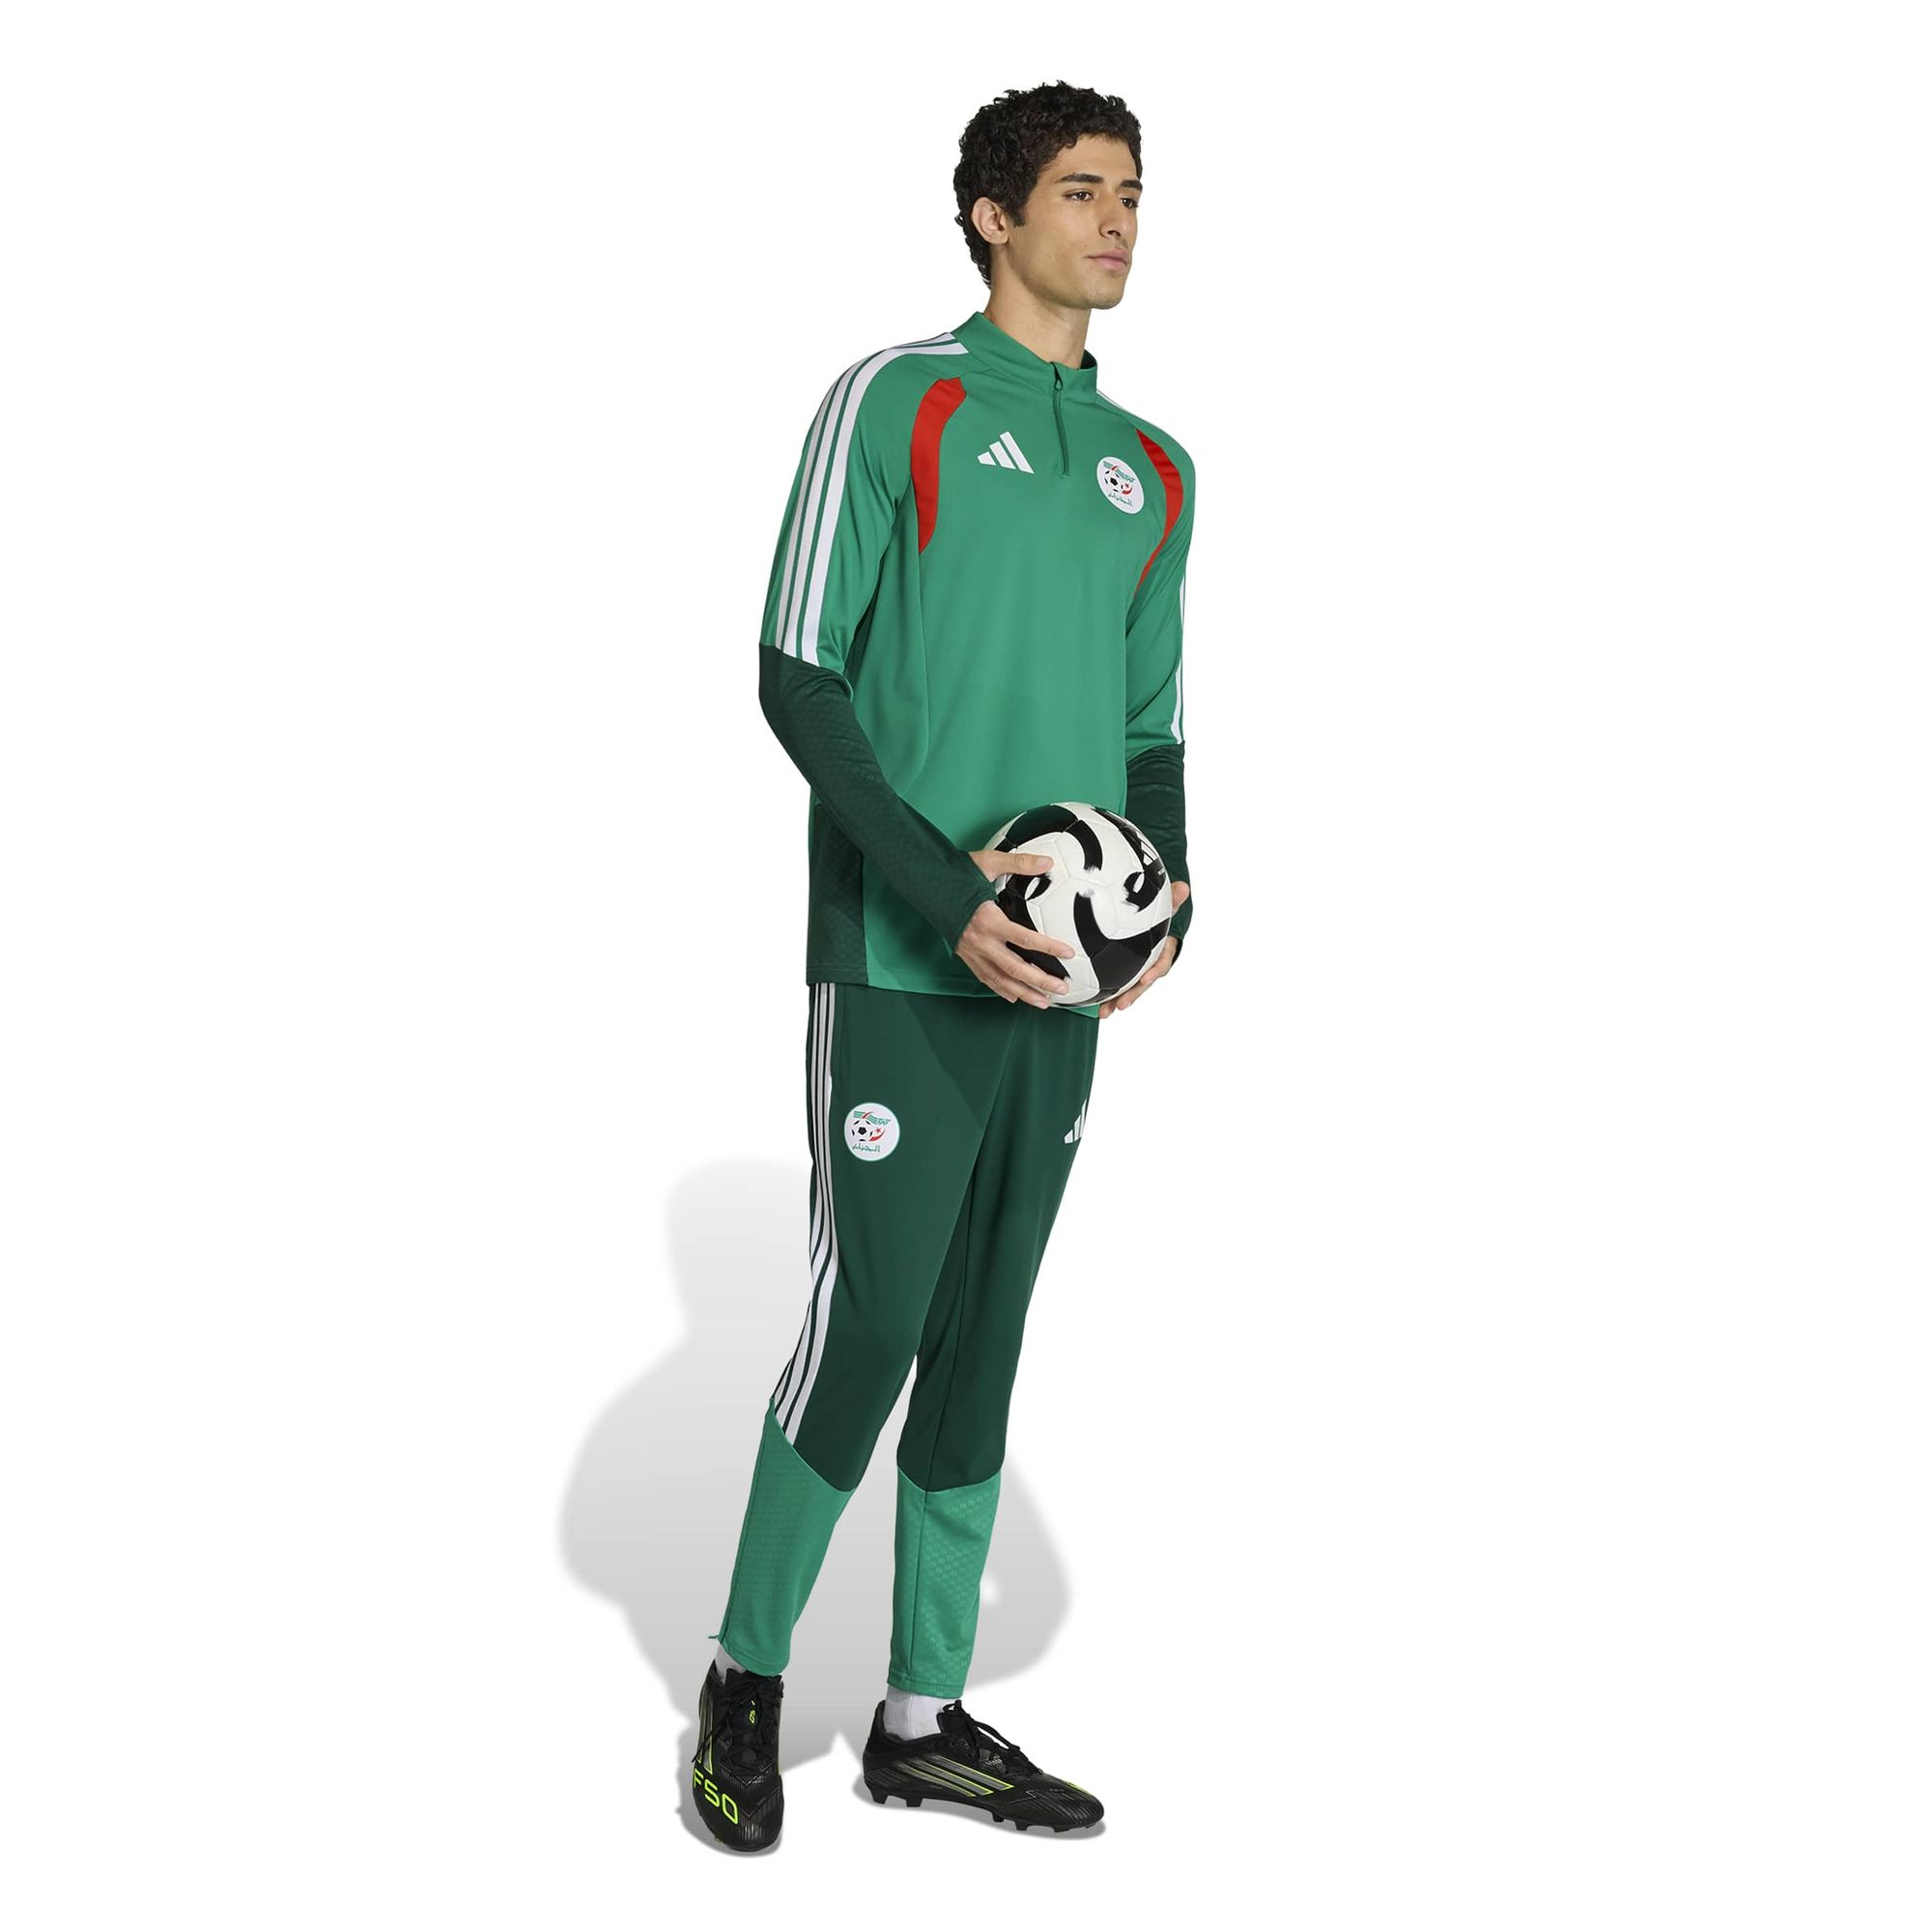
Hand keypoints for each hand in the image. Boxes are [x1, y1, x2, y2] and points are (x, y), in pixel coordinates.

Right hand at [956, 848, 1077, 1008]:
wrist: (924, 885)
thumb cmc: (956, 874)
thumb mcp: (989, 862)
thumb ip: (1020, 863)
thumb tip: (1047, 862)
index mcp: (989, 920)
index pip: (1025, 939)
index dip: (1049, 948)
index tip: (1069, 953)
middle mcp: (980, 942)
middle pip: (1015, 968)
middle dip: (1040, 981)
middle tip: (1062, 989)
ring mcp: (971, 952)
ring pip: (1000, 979)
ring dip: (1024, 993)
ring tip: (1043, 1002)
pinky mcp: (965, 956)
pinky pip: (985, 978)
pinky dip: (1001, 990)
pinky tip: (1015, 997)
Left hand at [1097, 881, 1188, 1017]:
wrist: (1151, 923)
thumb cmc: (1158, 915)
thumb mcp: (1165, 907)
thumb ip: (1171, 900)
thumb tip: (1184, 887)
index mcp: (1160, 952)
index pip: (1160, 964)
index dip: (1154, 972)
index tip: (1145, 979)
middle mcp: (1149, 965)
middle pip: (1141, 984)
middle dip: (1132, 996)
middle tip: (1120, 1005)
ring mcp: (1135, 970)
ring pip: (1126, 988)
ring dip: (1115, 1001)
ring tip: (1103, 1013)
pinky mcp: (1120, 971)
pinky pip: (1111, 983)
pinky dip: (1101, 991)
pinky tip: (1085, 1000)